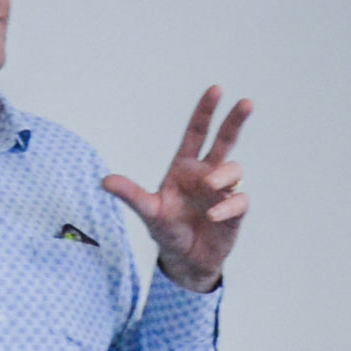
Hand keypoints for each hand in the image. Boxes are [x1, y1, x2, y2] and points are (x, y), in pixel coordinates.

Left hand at [101, 86, 252, 291]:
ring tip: (210, 188)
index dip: (205, 111)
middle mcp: (207, 173)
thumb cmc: (167, 231)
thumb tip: (104, 180)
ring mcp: (223, 191)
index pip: (197, 132)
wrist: (185, 260)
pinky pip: (239, 200)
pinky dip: (227, 206)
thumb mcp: (147, 211)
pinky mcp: (235, 211)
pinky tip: (213, 216)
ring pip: (234, 170)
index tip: (215, 89)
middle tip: (246, 102)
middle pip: (225, 140)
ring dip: (223, 176)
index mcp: (185, 167)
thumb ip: (130, 194)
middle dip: (235, 121)